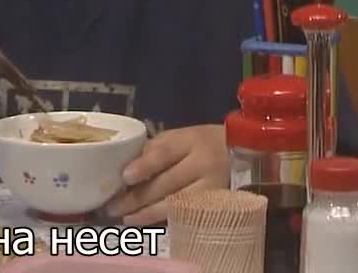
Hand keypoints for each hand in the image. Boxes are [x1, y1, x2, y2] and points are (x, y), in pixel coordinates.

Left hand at [105, 124, 227, 225]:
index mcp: (191, 141)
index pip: (165, 154)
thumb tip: (125, 166)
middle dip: (137, 197)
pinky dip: (163, 219)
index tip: (125, 177)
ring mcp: (212, 188)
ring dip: (147, 213)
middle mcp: (203, 164)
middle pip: (167, 183)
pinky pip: (185, 215)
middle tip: (113, 206)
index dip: (144, 166)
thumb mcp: (182, 137)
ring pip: (176, 204)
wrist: (244, 154)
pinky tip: (146, 221)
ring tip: (125, 218)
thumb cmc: (203, 144)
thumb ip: (156, 149)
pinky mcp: (216, 206)